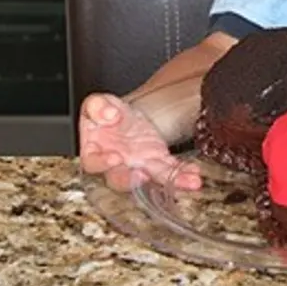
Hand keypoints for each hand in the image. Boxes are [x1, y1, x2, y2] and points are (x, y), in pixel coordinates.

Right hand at [78, 93, 201, 191]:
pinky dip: (182, 174)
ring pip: (152, 178)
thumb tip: (107, 115)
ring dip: (169, 182)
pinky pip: (170, 170)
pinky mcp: (157, 162)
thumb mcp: (98, 103)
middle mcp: (116, 166)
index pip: (93, 163)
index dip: (102, 163)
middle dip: (132, 181)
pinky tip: (193, 175)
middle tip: (143, 176)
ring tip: (185, 182)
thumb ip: (97, 106)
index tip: (114, 158)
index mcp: (95, 152)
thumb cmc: (106, 114)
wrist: (124, 117)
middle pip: (121, 179)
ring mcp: (138, 166)